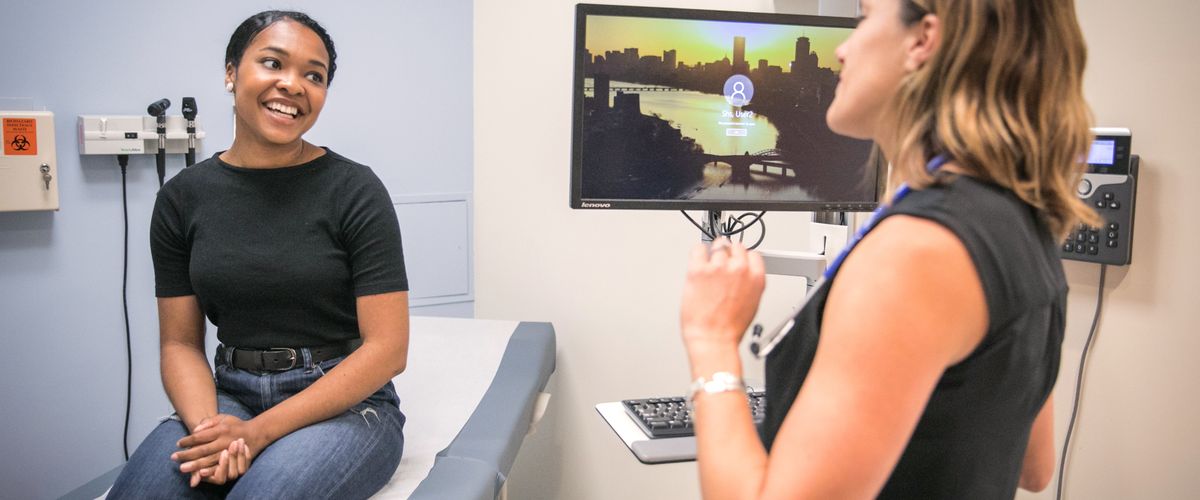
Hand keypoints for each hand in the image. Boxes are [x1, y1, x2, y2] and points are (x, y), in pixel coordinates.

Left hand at [172, 414, 265, 478]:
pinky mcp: (233, 460)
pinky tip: (199, 474)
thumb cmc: (235, 425)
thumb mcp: (223, 417)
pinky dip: (209, 472)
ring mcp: (230, 452)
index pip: (201, 436)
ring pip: (209, 460)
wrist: (255, 434)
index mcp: (222, 430)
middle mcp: (225, 441)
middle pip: (203, 450)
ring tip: (183, 468)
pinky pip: (220, 467)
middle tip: (174, 457)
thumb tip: (195, 430)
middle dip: (187, 455)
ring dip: (195, 465)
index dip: (188, 440)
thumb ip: (208, 422)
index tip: (178, 443)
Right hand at [194, 438, 250, 485]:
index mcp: (216, 476)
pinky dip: (245, 452)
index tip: (215, 462)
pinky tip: (242, 443)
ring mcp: (237, 469)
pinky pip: (248, 460)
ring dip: (238, 455)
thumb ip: (195, 469)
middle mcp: (228, 475)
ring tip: (235, 442)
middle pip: (232, 474)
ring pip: (241, 469)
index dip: (218, 471)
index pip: (219, 478)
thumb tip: (193, 484)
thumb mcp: (197, 456)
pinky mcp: (245, 463)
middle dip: (229, 461)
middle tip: (225, 451)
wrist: (217, 438)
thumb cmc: (202, 449)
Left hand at [680, 238, 765, 352]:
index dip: (742, 257)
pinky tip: (697, 261)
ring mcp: (719, 267)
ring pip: (717, 246)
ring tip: (707, 267)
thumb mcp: (752, 303)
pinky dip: (697, 253)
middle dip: (728, 254)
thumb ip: (748, 283)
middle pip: (734, 247)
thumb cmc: (730, 328)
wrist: (713, 338)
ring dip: (712, 254)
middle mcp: (739, 269)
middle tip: (720, 263)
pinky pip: (698, 249)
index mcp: (756, 277)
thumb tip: (740, 275)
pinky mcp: (699, 269)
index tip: (735, 260)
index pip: (752, 254)